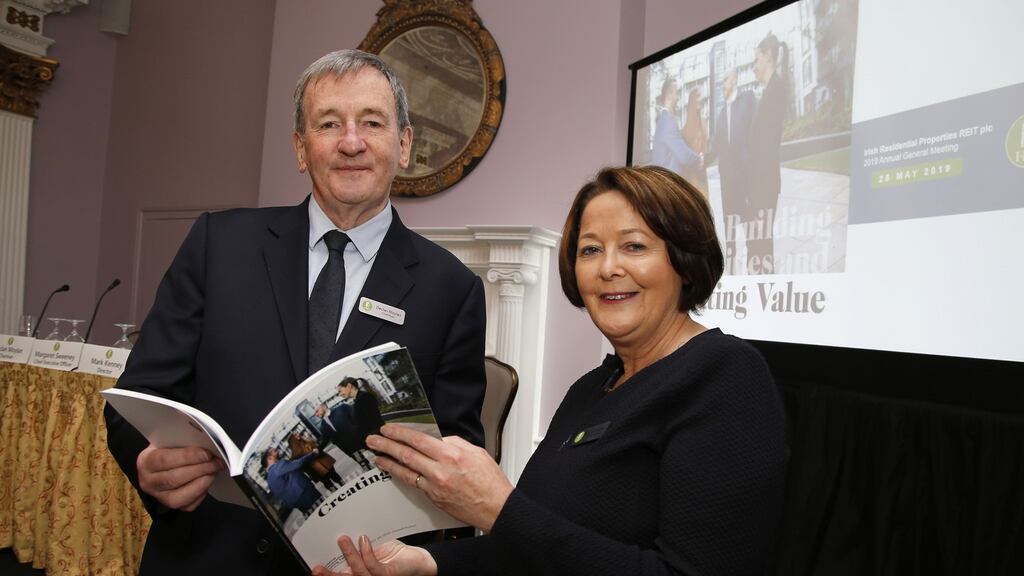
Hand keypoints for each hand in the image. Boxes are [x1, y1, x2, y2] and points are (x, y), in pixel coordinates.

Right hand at [136, 444, 224, 510]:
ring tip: (215, 470)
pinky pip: (189, 505)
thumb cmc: (170, 449)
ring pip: (181, 496)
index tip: (207, 454)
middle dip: (201, 469)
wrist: (163, 464)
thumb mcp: (171, 440)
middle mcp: (148, 482)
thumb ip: (184, 441)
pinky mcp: (171, 505)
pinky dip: (202, 493)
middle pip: (174, 479)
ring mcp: (158, 496)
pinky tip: (208, 480)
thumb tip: (207, 443)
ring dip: (203, 482)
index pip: (165, 460)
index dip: (188, 457)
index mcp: (146, 461)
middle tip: (218, 462)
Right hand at [312, 536, 435, 575]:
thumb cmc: (396, 556)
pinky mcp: (388, 575)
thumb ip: (360, 548)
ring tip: (343, 539)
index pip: (343, 575)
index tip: (315, 567)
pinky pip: (374, 567)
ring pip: (359, 572)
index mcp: (362, 574)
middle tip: (317, 568)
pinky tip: (363, 541)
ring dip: (349, 556)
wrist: (419, 561)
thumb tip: (344, 533)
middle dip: (330, 575)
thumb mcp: (373, 550)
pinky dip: (367, 554)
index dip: (328, 573)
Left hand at [367, 425, 513, 531]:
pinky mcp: (434, 498)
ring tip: (376, 455)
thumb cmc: (490, 482)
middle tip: (373, 440)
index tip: (388, 429)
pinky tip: (393, 471)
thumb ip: (455, 443)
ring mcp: (435, 486)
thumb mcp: (476, 452)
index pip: (419, 439)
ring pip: (406, 471)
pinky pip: (413, 484)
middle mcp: (440, 470)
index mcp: (451, 455)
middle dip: (387, 445)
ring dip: (388, 461)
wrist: (496, 508)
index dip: (400, 433)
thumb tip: (439, 439)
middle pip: (407, 454)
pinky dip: (401, 476)